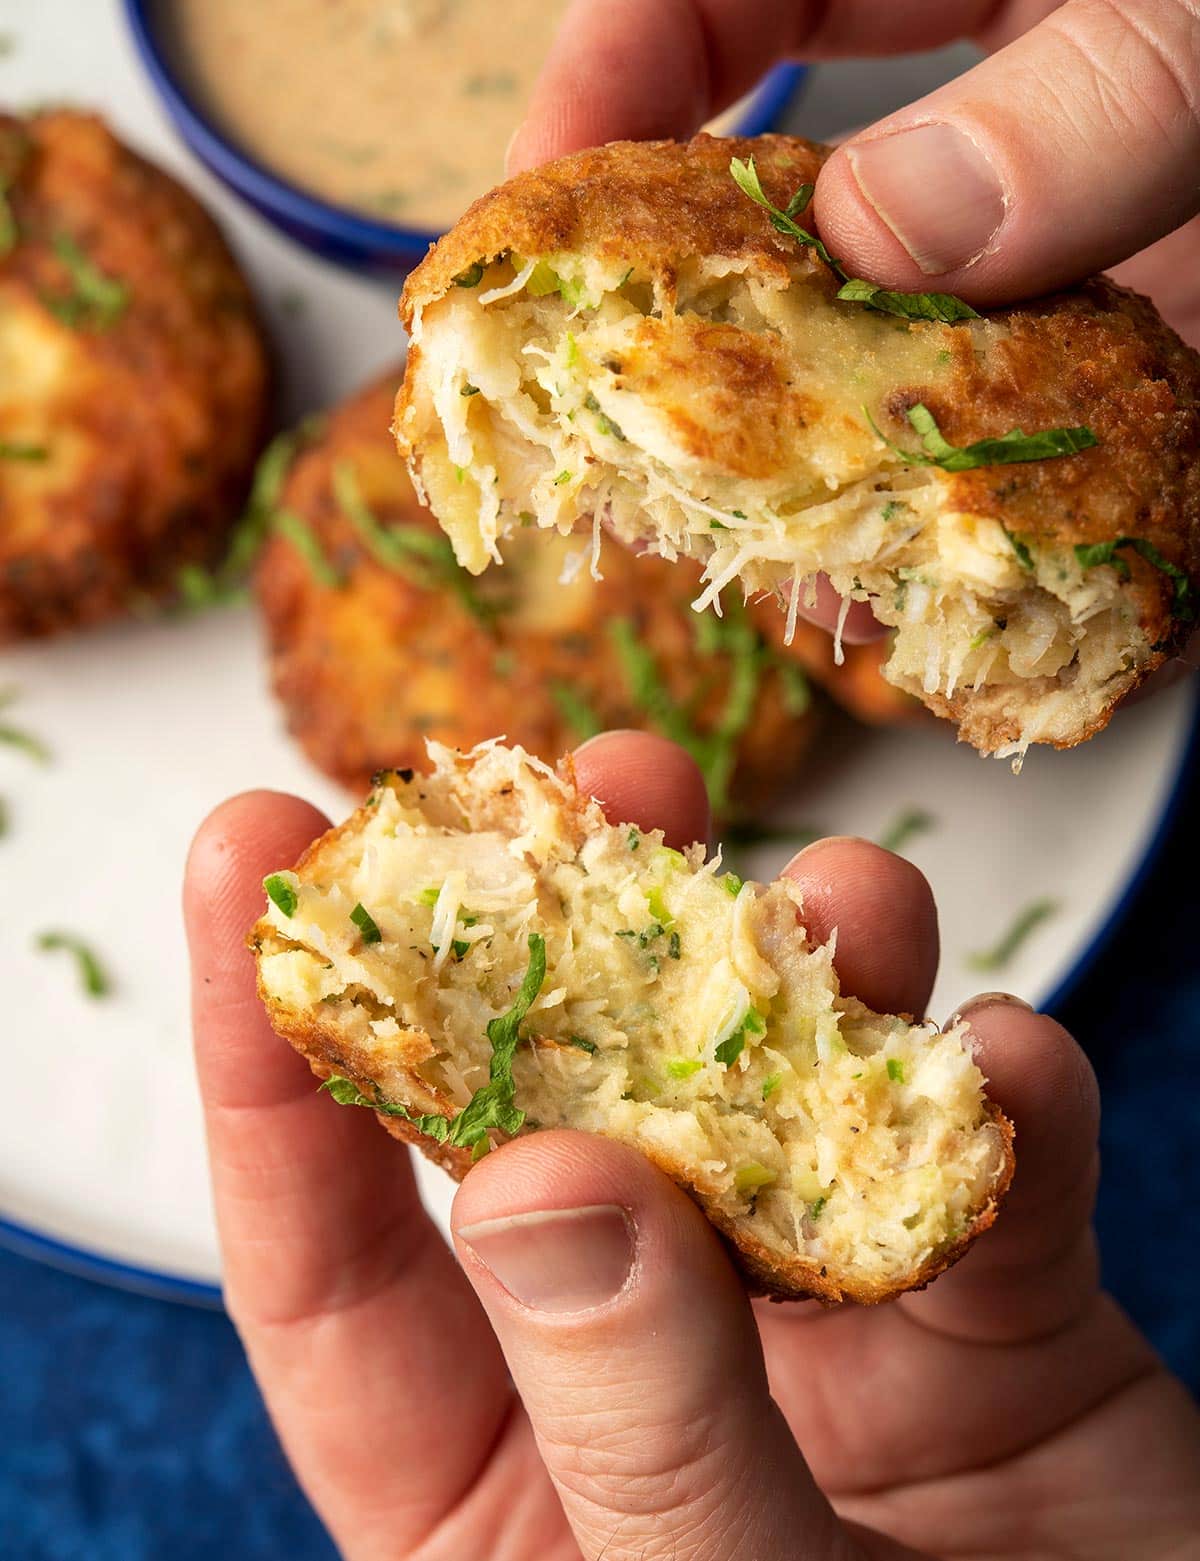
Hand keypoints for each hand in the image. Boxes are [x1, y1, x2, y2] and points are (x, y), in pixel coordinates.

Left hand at [185, 731, 1199, 1559]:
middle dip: (567, 938)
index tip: (254, 853)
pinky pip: (990, 1180)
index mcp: (501, 1489)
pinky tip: (1011, 1068)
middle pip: (568, 1124)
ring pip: (778, 1105)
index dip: (281, 1057)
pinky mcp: (996, 1321)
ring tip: (841, 898)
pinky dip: (1009, 1110)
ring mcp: (822, 1338)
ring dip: (808, 975)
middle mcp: (644, 1378)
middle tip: (585, 781)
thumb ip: (637, 1422)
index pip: (337, 1262)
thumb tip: (532, 1184)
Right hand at [510, 0, 1199, 655]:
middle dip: (710, 316)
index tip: (542, 225)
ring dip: (856, 450)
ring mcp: (1087, 203)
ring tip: (819, 569)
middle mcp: (1018, 72)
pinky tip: (989, 593)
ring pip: (910, 323)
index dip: (600, 86)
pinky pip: (1052, 404)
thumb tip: (880, 247)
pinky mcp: (1164, 305)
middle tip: (653, 438)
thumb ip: (1088, 105)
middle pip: (791, 179)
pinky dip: (1017, 500)